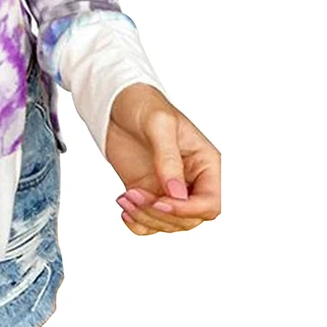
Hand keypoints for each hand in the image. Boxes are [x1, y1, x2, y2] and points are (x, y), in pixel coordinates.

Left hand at [104, 83, 220, 234]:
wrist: (116, 103)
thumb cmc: (144, 104)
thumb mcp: (159, 124)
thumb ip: (168, 158)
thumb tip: (176, 193)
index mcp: (206, 163)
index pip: (210, 203)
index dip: (188, 210)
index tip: (160, 201)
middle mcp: (191, 180)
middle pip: (190, 219)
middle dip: (162, 214)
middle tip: (134, 195)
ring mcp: (168, 188)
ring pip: (169, 224)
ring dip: (146, 218)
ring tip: (125, 198)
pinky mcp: (148, 192)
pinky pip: (150, 222)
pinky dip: (138, 223)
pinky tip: (124, 208)